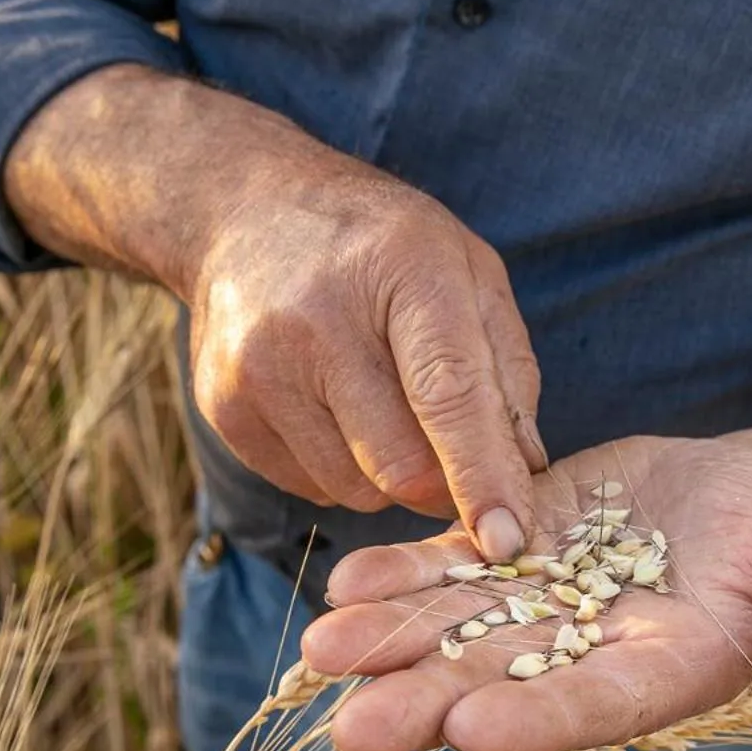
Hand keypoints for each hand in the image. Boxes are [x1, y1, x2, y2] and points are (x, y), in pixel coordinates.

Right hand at [5, 65, 547, 561]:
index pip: (448, 394)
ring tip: (381, 405)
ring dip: (390, 477)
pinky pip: (312, 489)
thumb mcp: (467, 274)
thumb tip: (526, 473)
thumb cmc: (382, 249)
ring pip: (357, 490)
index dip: (482, 474)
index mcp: (403, 268)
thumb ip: (507, 373)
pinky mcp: (226, 408)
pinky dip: (342, 470)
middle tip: (455, 455)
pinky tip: (334, 408)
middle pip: (402, 465)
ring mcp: (260, 366)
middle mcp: (320, 318)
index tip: (507, 539)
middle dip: (445, 484)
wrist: (245, 211)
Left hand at [300, 430, 751, 750]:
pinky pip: (451, 574)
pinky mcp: (520, 556)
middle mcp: (592, 656)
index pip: (598, 708)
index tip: (471, 730)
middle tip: (352, 731)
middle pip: (504, 686)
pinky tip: (344, 587)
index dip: (538, 719)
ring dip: (392, 646)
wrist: (747, 498)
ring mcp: (547, 609)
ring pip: (459, 634)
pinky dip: (401, 580)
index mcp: (666, 672)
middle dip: (427, 704)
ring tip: (318, 655)